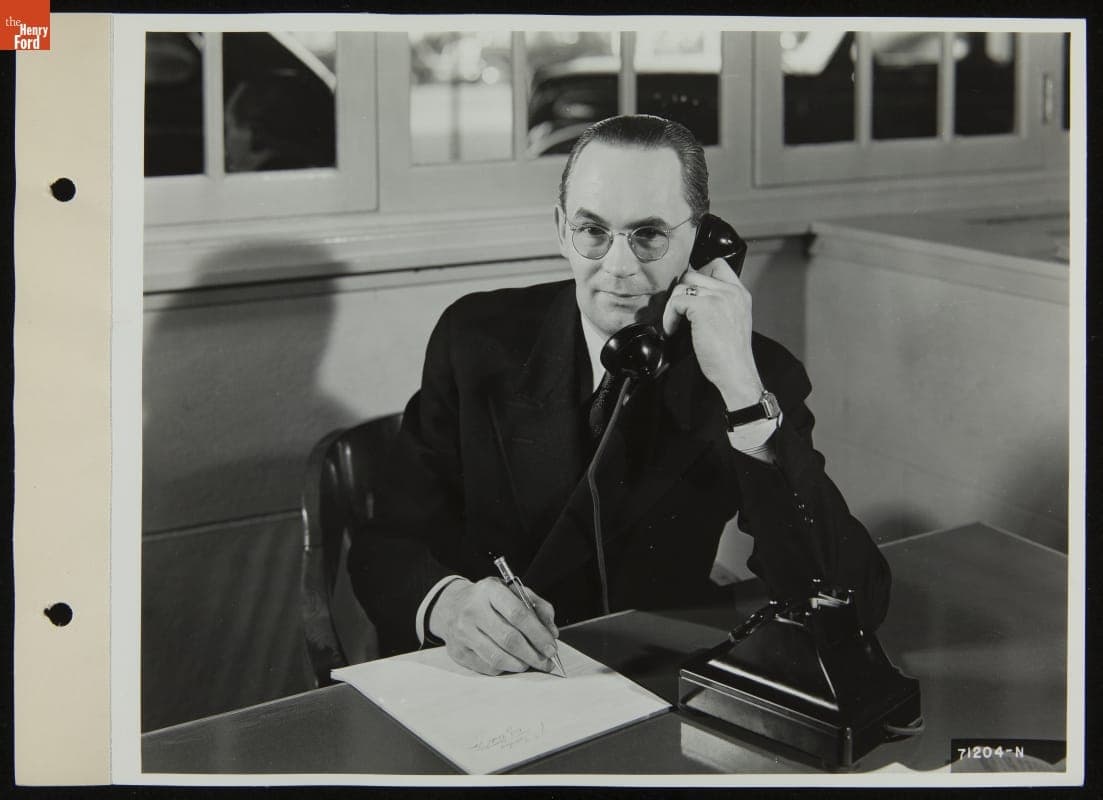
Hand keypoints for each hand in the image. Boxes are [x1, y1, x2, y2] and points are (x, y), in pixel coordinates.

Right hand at [427, 577, 559, 674]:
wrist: (451, 605)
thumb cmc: (488, 599)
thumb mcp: (512, 590)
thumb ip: (536, 606)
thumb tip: (551, 632)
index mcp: (489, 591)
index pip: (518, 614)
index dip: (538, 634)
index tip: (551, 647)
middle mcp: (472, 610)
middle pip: (509, 639)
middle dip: (533, 655)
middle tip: (547, 662)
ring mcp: (462, 632)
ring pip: (498, 657)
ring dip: (521, 665)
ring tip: (531, 663)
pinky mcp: (458, 652)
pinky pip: (487, 667)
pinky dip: (505, 668)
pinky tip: (511, 662)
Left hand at [661, 257, 764, 409]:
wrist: (736, 372)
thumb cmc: (731, 355)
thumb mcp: (733, 320)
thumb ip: (720, 303)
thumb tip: (693, 295)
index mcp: (740, 293)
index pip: (717, 264)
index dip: (699, 273)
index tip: (689, 293)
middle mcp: (731, 291)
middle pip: (694, 272)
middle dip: (680, 291)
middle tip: (677, 310)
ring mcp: (718, 297)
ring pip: (682, 284)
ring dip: (672, 304)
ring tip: (674, 323)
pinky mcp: (704, 308)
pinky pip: (676, 301)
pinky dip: (669, 316)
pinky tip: (673, 330)